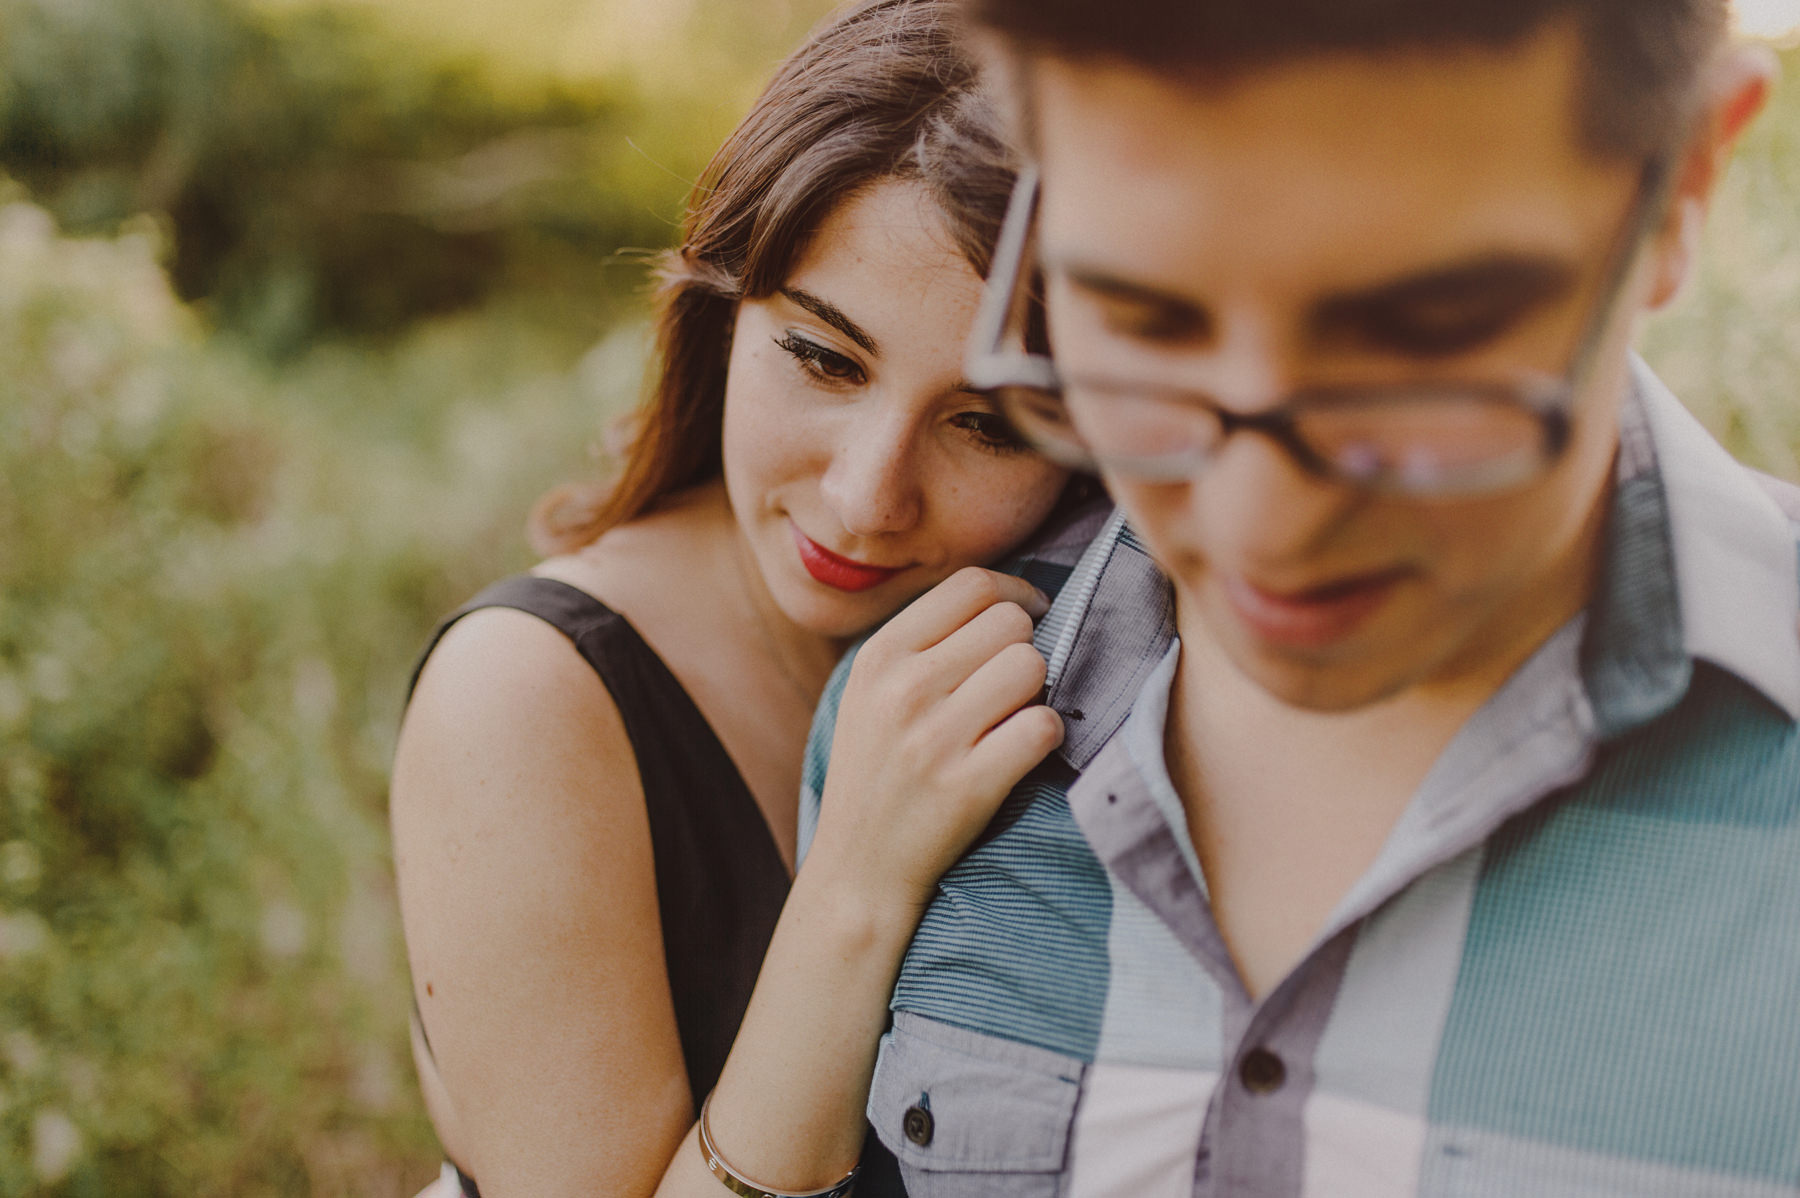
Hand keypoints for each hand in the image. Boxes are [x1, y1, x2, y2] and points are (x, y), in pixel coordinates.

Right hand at [806, 567, 1062, 910]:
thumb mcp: (871, 693)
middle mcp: (903, 689)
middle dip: (1024, 648)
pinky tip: (1020, 751)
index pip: (972, 585)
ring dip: (1035, 692)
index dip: (1016, 594)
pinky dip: (1044, 736)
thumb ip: (924, 641)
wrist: (859, 867)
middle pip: (1011, 622)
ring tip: (1010, 718)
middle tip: (1010, 684)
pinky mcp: (968, 786)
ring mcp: (935, 739)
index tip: (1028, 617)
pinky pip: (1043, 727)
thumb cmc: (877, 772)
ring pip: (1032, 667)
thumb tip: (1007, 596)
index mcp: (880, 656)